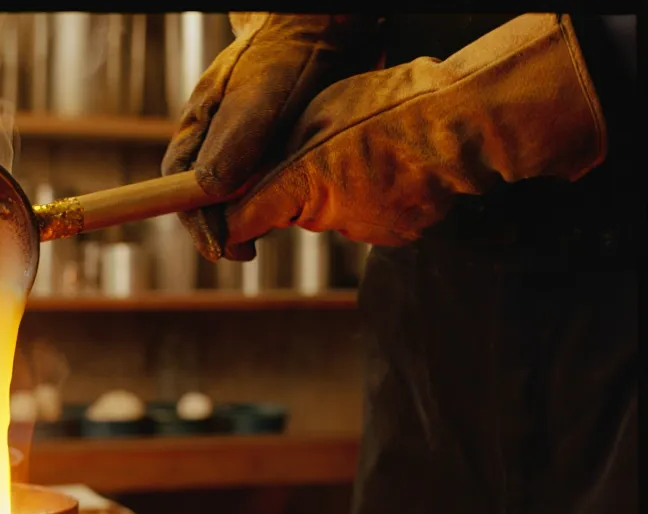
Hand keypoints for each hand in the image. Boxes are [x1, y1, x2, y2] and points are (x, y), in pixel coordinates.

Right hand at [161, 14, 379, 261]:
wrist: (328, 28)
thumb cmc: (288, 55)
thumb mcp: (257, 100)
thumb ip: (232, 146)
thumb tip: (208, 195)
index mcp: (199, 128)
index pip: (180, 185)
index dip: (194, 220)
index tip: (215, 246)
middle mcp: (218, 141)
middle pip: (206, 198)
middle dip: (221, 228)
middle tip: (244, 252)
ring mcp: (247, 147)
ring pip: (237, 197)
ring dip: (248, 220)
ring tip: (265, 236)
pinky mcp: (276, 150)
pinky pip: (267, 187)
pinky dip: (274, 203)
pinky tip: (291, 211)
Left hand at [222, 14, 606, 248]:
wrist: (465, 125)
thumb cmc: (387, 106)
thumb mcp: (314, 118)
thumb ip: (273, 158)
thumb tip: (240, 185)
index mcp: (301, 188)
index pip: (240, 223)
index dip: (226, 225)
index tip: (219, 229)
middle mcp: (329, 220)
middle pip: (294, 213)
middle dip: (298, 190)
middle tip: (325, 148)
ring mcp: (368, 232)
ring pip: (335, 214)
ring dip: (341, 191)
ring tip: (371, 151)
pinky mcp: (400, 236)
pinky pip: (373, 217)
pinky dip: (377, 198)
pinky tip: (396, 168)